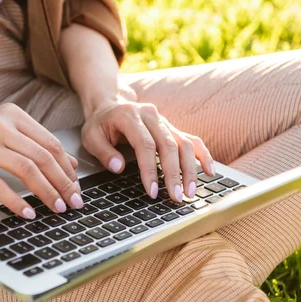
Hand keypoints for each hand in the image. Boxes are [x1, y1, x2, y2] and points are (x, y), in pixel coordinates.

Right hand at [0, 103, 81, 218]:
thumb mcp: (5, 134)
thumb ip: (36, 145)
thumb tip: (71, 165)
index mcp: (13, 115)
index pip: (50, 144)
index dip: (68, 169)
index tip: (77, 188)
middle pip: (42, 157)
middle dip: (63, 183)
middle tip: (74, 203)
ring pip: (26, 169)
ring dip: (47, 192)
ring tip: (58, 209)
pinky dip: (17, 201)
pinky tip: (28, 213)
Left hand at [80, 99, 214, 201]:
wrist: (111, 104)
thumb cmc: (100, 124)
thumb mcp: (91, 137)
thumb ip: (104, 152)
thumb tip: (119, 167)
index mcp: (130, 116)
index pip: (145, 145)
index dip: (150, 170)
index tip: (152, 192)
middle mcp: (151, 116)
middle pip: (169, 145)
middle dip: (174, 174)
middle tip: (176, 197)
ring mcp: (165, 121)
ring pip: (184, 144)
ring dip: (190, 169)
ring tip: (190, 192)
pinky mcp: (173, 128)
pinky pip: (193, 140)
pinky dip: (203, 156)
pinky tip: (209, 172)